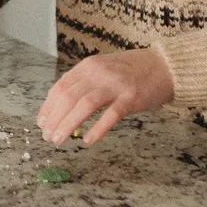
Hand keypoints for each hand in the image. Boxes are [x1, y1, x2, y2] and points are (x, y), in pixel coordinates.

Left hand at [36, 47, 174, 146]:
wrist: (164, 66)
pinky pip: (110, 115)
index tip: (41, 122)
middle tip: (47, 136)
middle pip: (68, 97)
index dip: (48, 106)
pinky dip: (97, 129)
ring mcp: (115, 85)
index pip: (60, 86)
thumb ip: (85, 85)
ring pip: (84, 105)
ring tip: (58, 140)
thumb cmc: (131, 72)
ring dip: (67, 124)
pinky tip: (87, 140)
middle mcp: (99, 73)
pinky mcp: (131, 98)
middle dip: (54, 118)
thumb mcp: (103, 70)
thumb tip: (62, 111)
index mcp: (88, 66)